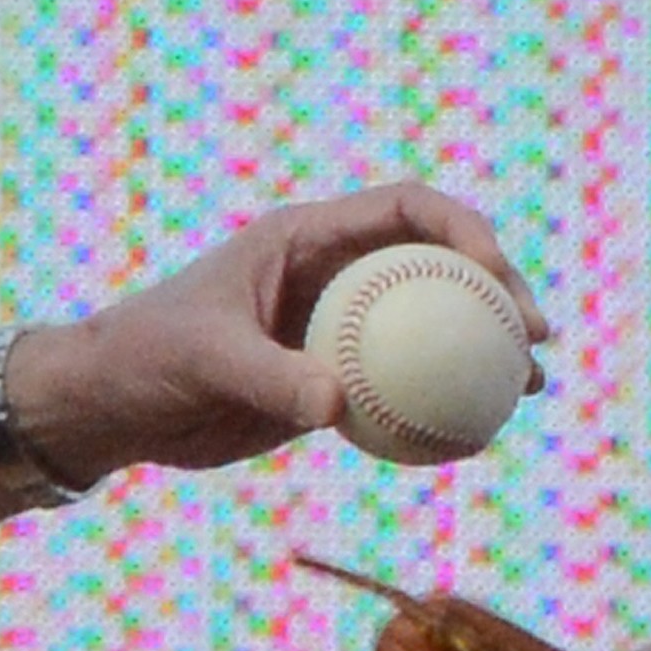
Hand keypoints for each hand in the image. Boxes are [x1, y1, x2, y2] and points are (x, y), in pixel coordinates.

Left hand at [18, 177, 540, 478]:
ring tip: (532, 388)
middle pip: (438, 266)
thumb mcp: (204, 359)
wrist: (113, 407)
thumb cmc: (146, 359)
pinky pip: (403, 390)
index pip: (406, 210)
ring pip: (431, 331)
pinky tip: (480, 440)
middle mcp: (331, 275)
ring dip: (485, 353)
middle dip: (499, 292)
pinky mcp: (331, 382)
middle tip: (537, 339)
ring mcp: (337, 330)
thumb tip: (336, 403)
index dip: (463, 231)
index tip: (495, 278)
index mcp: (306, 238)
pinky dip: (444, 409)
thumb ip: (271, 377)